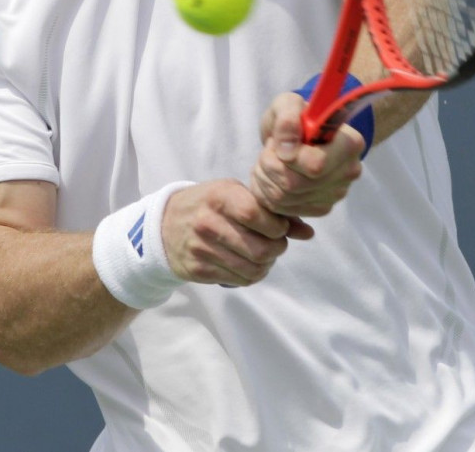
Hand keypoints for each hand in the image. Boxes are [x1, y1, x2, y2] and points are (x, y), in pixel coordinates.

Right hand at [161, 179, 309, 287]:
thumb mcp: (234, 194)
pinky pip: (240, 280)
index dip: (276, 226)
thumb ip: (270, 211)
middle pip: (259, 248)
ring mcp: (201, 248)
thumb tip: (308, 233)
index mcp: (218, 196)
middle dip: (277, 249)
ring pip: (253, 268)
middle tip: (276, 243)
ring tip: (264, 253)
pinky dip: (252, 275)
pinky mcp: (198, 270)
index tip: (279, 227)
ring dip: (267, 264)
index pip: (255, 214)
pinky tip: (248, 263)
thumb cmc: (208, 204)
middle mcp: (207, 222)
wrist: (165, 224)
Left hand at [250, 92, 363, 218]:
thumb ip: (288, 117)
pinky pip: (283, 209)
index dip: (287, 156)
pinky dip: (266, 192)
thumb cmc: (295, 116)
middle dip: (269, 166)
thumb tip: (287, 148)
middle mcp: (348, 172)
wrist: (296, 134)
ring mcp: (335, 193)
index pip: (315, 165)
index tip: (278, 142)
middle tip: (267, 150)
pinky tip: (269, 176)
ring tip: (266, 160)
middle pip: (296, 184)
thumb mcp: (288, 103)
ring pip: (285, 199)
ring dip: (264, 178)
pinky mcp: (320, 207)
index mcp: (349, 143)